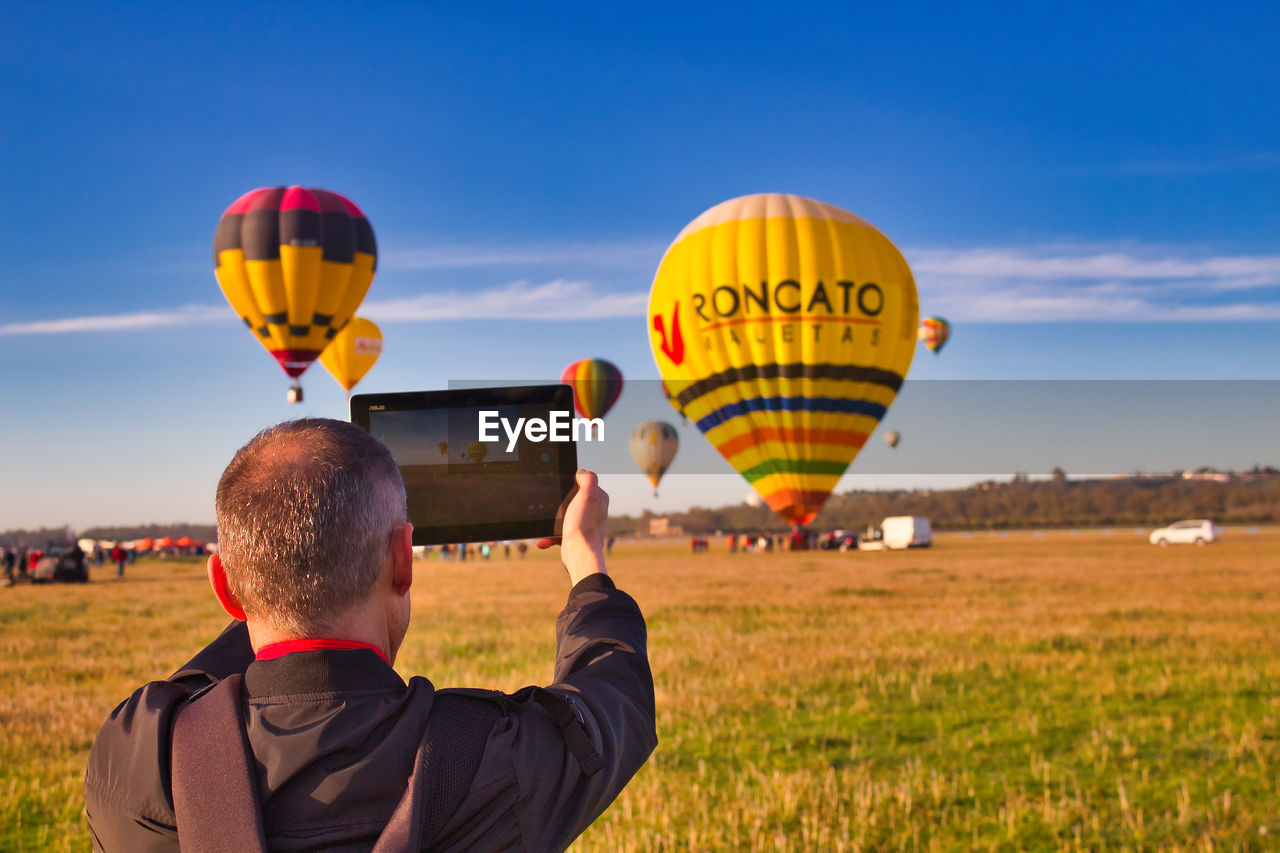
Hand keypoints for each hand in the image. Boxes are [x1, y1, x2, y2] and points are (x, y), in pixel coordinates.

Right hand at [537, 470, 608, 584]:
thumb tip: (580, 472)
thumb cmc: (583, 526)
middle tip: (552, 507)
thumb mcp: (587, 495)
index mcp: (599, 498)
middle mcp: (593, 511)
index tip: (560, 488)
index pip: (583, 482)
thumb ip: (587, 478)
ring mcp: (584, 524)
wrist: (579, 554)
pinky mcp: (575, 536)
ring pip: (562, 516)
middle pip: (570, 499)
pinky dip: (549, 536)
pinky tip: (543, 540)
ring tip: (546, 526)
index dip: (570, 483)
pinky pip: (558, 532)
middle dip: (558, 504)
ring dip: (551, 521)